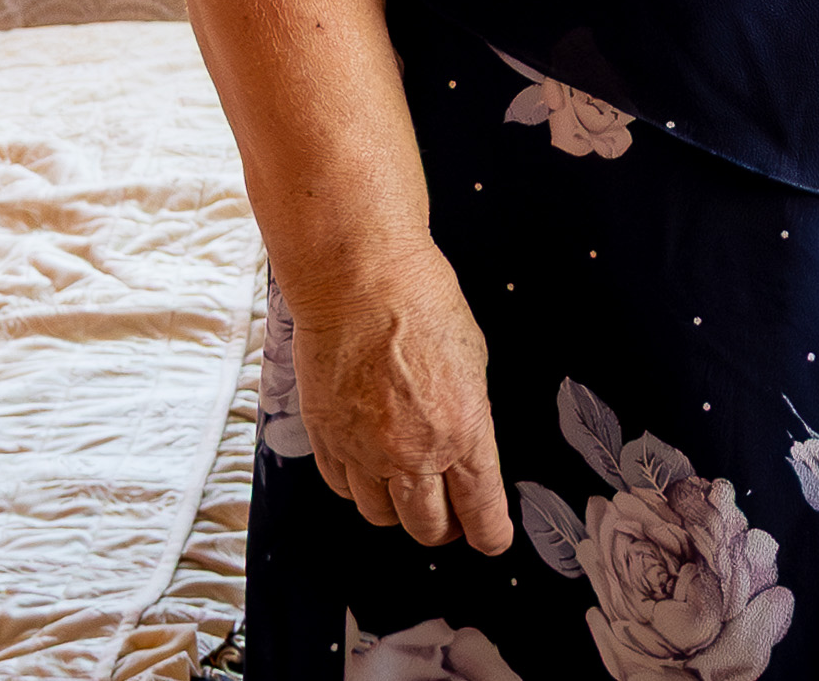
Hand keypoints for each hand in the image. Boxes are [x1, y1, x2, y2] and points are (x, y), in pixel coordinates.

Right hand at [289, 235, 514, 554]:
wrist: (359, 279)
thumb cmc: (421, 303)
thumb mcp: (473, 362)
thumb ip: (468, 413)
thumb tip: (465, 443)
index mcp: (462, 433)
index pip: (481, 511)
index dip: (490, 534)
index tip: (492, 539)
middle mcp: (411, 453)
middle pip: (428, 526)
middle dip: (444, 528)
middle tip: (450, 518)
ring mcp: (363, 450)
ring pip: (381, 515)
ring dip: (399, 511)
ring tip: (408, 494)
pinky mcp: (326, 438)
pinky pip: (343, 486)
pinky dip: (359, 487)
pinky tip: (369, 470)